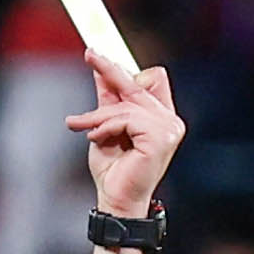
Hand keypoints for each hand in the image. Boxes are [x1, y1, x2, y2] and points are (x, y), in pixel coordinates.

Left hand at [73, 58, 182, 219]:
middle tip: (89, 54)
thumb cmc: (114, 170)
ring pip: (128, 102)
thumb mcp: (106, 125)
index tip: (99, 55)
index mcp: (161, 117)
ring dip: (101, 115)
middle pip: (140, 82)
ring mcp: (169, 129)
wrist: (116, 199)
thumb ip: (108, 98)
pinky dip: (107, 126)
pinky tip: (97, 138)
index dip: (126, 69)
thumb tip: (102, 68)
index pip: (151, 78)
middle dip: (111, 70)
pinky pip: (127, 117)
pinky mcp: (160, 137)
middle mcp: (170, 120)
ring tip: (83, 128)